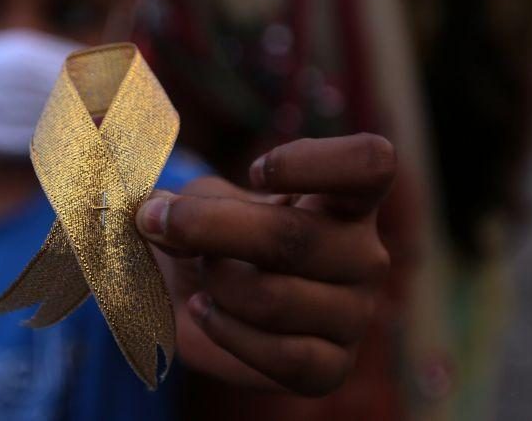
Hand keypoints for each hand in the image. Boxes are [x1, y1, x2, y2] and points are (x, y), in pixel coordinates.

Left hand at [137, 134, 393, 395]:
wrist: (200, 295)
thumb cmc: (212, 232)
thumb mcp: (198, 200)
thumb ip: (187, 203)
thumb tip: (160, 218)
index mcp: (345, 197)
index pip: (371, 163)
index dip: (311, 162)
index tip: (255, 170)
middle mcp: (363, 254)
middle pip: (295, 237)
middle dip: (212, 230)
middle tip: (164, 223)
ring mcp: (355, 314)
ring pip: (275, 299)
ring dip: (218, 284)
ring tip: (203, 277)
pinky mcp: (332, 368)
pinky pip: (280, 355)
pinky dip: (226, 331)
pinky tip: (204, 312)